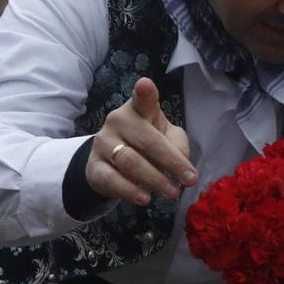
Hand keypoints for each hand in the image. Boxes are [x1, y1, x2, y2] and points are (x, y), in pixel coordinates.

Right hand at [85, 78, 194, 207]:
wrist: (113, 163)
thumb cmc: (147, 143)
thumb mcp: (168, 138)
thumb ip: (177, 145)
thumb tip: (180, 163)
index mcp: (139, 110)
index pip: (142, 99)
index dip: (144, 92)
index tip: (145, 85)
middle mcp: (118, 121)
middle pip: (147, 141)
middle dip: (172, 162)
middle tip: (189, 180)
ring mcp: (103, 143)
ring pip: (130, 161)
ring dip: (155, 180)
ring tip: (171, 192)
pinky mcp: (94, 166)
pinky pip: (112, 180)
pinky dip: (130, 191)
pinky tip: (144, 198)